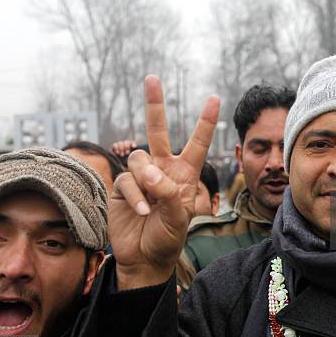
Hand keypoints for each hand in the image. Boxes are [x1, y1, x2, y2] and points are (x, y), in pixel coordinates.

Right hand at [109, 75, 219, 289]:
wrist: (145, 258)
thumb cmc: (168, 237)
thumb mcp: (180, 217)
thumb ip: (169, 192)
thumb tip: (149, 171)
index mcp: (184, 173)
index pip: (197, 143)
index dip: (204, 122)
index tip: (214, 98)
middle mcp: (162, 169)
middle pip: (158, 131)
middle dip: (155, 105)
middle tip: (152, 78)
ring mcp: (141, 177)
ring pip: (139, 156)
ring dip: (146, 179)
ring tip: (151, 203)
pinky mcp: (122, 187)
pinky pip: (127, 180)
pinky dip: (135, 195)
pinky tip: (142, 210)